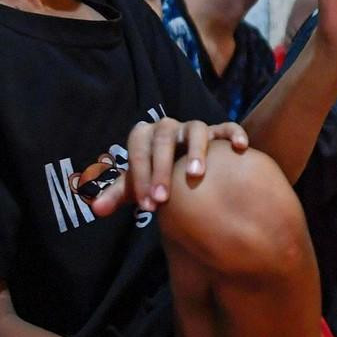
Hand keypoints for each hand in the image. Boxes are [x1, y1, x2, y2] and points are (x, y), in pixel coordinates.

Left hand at [86, 118, 249, 217]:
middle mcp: (168, 127)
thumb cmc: (155, 177)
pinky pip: (227, 127)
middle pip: (163, 139)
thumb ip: (115, 195)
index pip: (138, 149)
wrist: (178, 169)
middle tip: (163, 199)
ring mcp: (194, 128)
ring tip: (195, 176)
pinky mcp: (217, 131)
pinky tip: (240, 148)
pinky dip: (233, 134)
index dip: (140, 176)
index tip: (148, 206)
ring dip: (195, 151)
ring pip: (195, 129)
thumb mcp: (135, 186)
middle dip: (161, 170)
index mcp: (145, 136)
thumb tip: (96, 209)